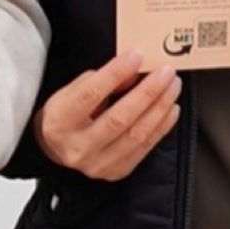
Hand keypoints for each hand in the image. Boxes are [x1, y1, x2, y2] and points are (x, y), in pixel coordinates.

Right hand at [35, 54, 179, 181]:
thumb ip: (99, 80)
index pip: (90, 95)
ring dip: (159, 108)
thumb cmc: (66, 116)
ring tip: (172, 87)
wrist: (56, 151)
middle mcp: (77, 148)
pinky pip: (144, 148)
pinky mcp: (116, 172)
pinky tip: (171, 109)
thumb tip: (133, 71)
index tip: (136, 56)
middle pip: (118, 118)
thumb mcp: (72, 92)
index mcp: (59, 122)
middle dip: (147, 93)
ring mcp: (98, 164)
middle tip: (166, 73)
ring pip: (136, 135)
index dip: (115, 74)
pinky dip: (161, 126)